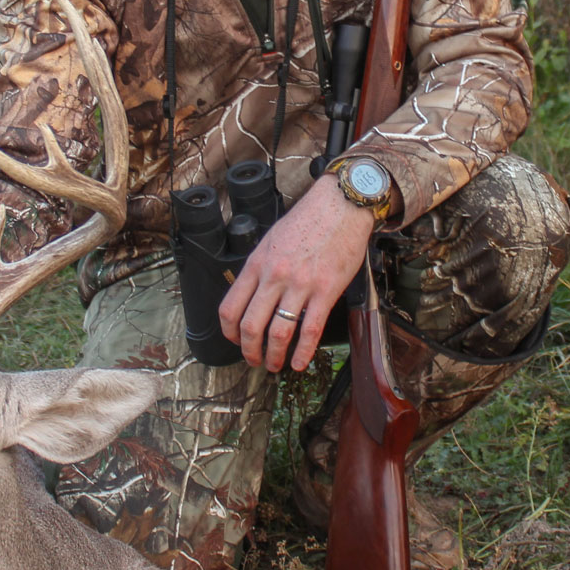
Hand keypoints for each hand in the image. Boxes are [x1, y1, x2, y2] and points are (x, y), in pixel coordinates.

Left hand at [218, 177, 378, 372]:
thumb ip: (260, 268)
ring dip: (273, 356)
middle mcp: (274, 275)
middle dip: (249, 351)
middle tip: (254, 359)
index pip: (230, 307)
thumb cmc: (308, 220)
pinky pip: (310, 330)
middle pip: (250, 326)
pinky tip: (300, 362)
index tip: (234, 340)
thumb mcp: (271, 240)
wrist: (340, 205)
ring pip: (278, 333)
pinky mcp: (326, 290)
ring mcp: (300, 284)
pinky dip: (302, 353)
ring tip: (275, 364)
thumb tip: (251, 295)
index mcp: (257, 263)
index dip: (228, 332)